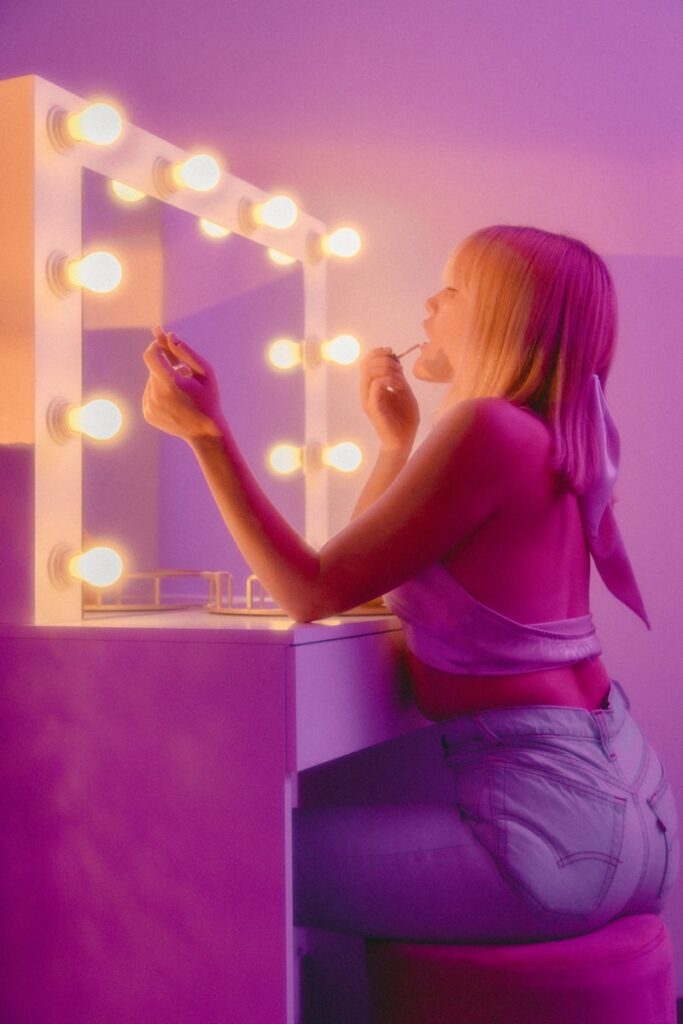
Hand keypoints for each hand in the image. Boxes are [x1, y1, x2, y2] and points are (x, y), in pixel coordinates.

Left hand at [142, 326, 226, 442]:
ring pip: (152, 381)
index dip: (156, 347)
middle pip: (153, 368)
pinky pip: (150, 394)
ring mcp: (150, 406)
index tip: (164, 345)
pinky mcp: (148, 414)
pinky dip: (161, 393)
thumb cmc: (208, 398)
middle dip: (165, 364)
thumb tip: (168, 335)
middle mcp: (156, 395)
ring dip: (164, 379)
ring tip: (183, 390)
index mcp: (170, 383)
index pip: (151, 354)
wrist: (205, 432)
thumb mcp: (204, 372)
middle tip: (182, 368)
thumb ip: (185, 352)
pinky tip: (176, 401)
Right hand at [359, 347, 419, 449]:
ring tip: (400, 378)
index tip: (392, 351)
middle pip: (366, 365)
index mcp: (372, 387)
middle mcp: (367, 392)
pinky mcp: (373, 407)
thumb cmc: (405, 419)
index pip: (367, 362)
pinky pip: (376, 385)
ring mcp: (368, 400)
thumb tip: (395, 360)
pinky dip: (389, 379)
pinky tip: (399, 386)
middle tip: (399, 367)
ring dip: (387, 369)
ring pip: (369, 373)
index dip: (377, 352)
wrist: (404, 441)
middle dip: (383, 359)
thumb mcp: (404, 392)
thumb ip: (398, 377)